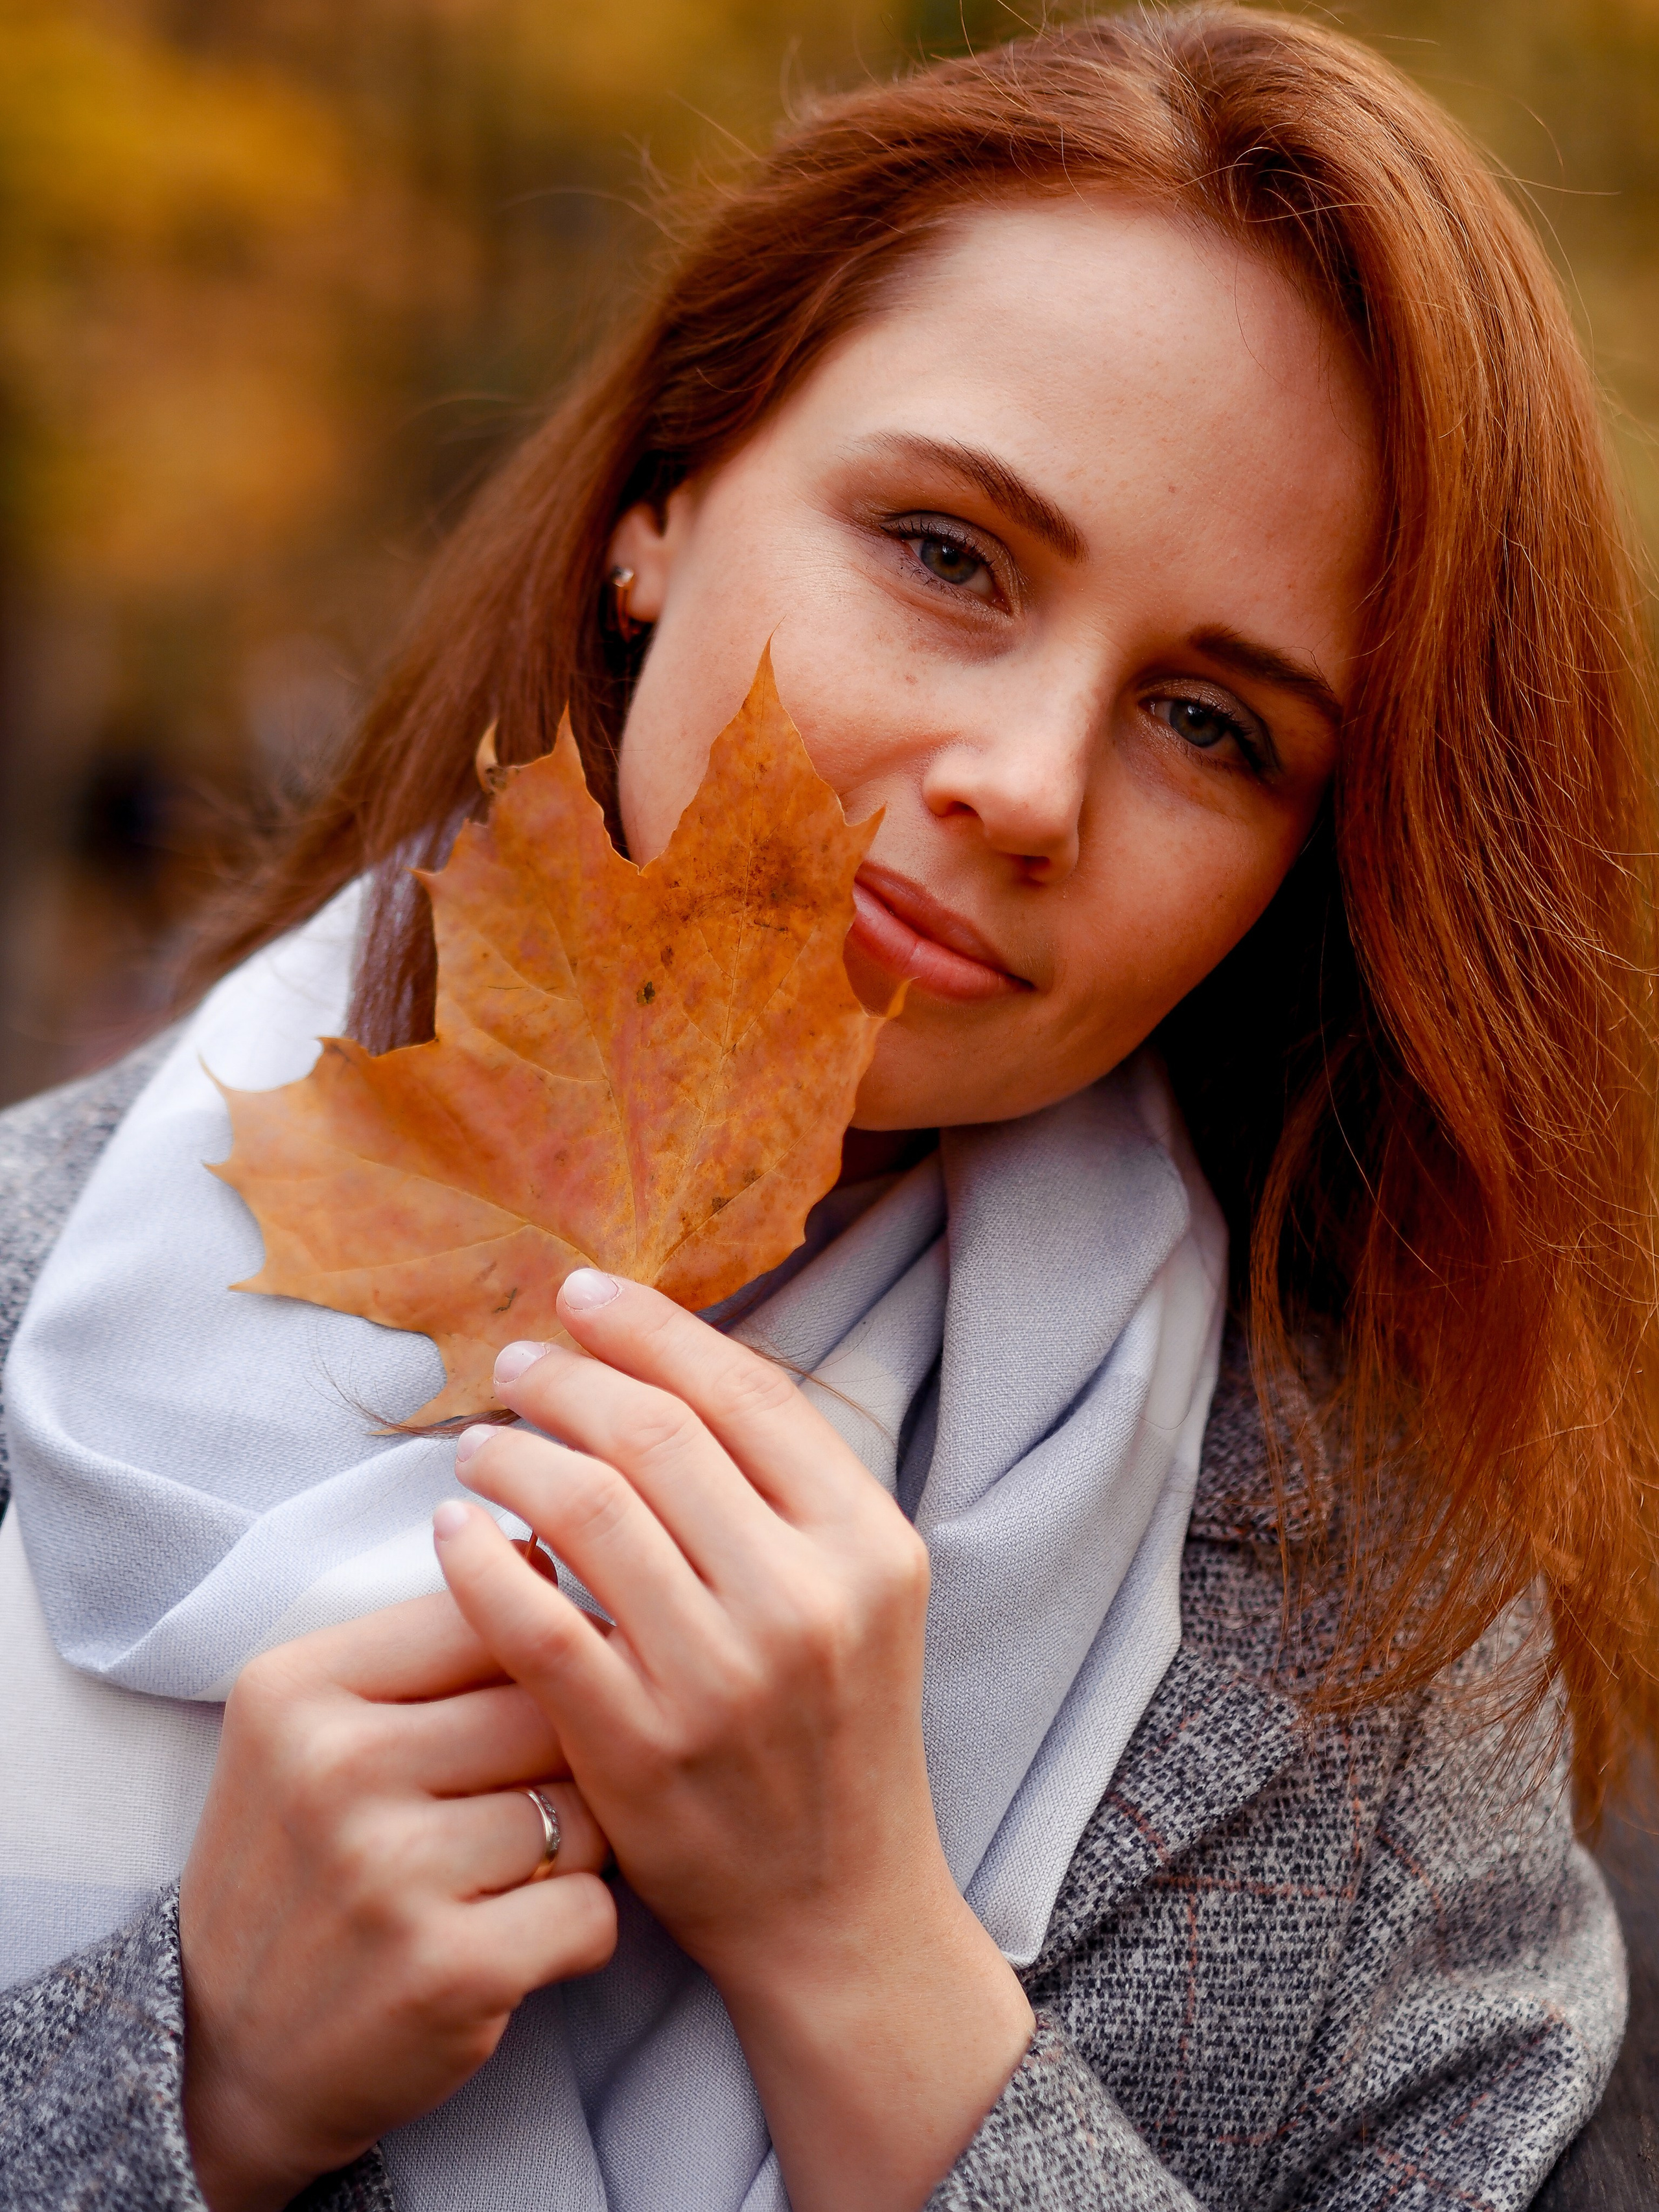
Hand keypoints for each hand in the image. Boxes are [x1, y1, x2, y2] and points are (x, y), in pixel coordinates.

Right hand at [179, 1592, 614, 2211]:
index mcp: (298, 1687)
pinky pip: (593, 1912)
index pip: (490, 1613)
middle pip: (550, 1706)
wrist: (226, 2057)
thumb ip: (425, 1645)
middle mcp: (333, 1768)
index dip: (538, 1660)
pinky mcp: (445, 1971)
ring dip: (581, 1849)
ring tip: (511, 1880)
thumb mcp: (315, 1729)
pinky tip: (515, 1948)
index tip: (519, 1708)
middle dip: (567, 1757)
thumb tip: (546, 1551)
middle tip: (517, 1808)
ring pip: (587, 1809)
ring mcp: (388, 1872)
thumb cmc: (300, 1865)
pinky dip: (577, 1934)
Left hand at [433, 1271, 1032, 2211]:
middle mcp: (803, 1600)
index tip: (586, 1294)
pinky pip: (532, 1619)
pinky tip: (453, 1531)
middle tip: (517, 1364)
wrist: (837, 1903)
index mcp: (869, 1544)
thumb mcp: (864, 1594)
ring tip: (480, 1443)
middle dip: (569, 1379)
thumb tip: (669, 1363)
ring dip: (516, 1454)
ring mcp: (719, 1677)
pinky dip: (478, 1559)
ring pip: (588, 1510)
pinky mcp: (637, 1747)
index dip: (656, 1328)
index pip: (749, 1392)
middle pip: (658, 1435)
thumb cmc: (836, 1730)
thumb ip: (787, 1489)